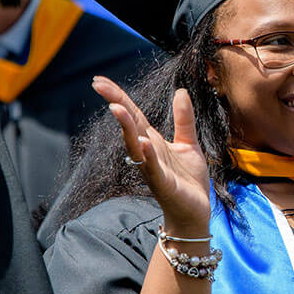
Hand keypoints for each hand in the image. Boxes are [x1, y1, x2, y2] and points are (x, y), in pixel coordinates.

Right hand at [93, 77, 209, 231]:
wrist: (194, 212)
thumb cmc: (188, 181)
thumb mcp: (188, 144)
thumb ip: (183, 119)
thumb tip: (180, 91)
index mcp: (152, 141)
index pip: (133, 114)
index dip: (119, 96)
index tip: (100, 80)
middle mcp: (147, 153)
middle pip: (129, 125)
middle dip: (116, 104)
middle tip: (98, 85)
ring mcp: (152, 168)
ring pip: (135, 146)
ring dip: (126, 128)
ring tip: (117, 108)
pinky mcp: (162, 184)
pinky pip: (152, 168)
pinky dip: (147, 156)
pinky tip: (143, 142)